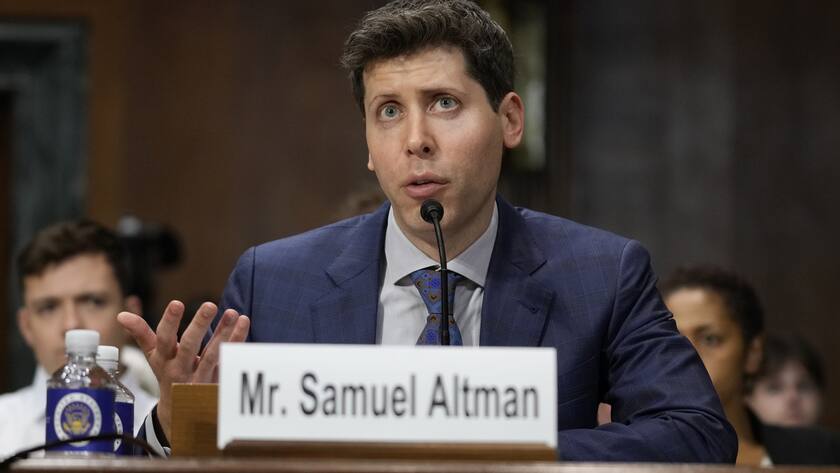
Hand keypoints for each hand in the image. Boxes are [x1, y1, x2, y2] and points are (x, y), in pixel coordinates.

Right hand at [118, 300, 249, 439]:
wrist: (181, 411)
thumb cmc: (168, 374)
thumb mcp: (153, 356)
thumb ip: (141, 334)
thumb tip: (121, 315)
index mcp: (162, 360)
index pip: (163, 340)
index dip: (169, 322)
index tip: (177, 303)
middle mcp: (179, 370)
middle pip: (189, 347)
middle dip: (199, 325)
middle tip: (210, 305)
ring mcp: (199, 378)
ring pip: (212, 355)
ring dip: (223, 333)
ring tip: (233, 313)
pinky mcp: (217, 383)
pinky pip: (228, 361)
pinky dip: (237, 342)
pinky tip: (244, 323)